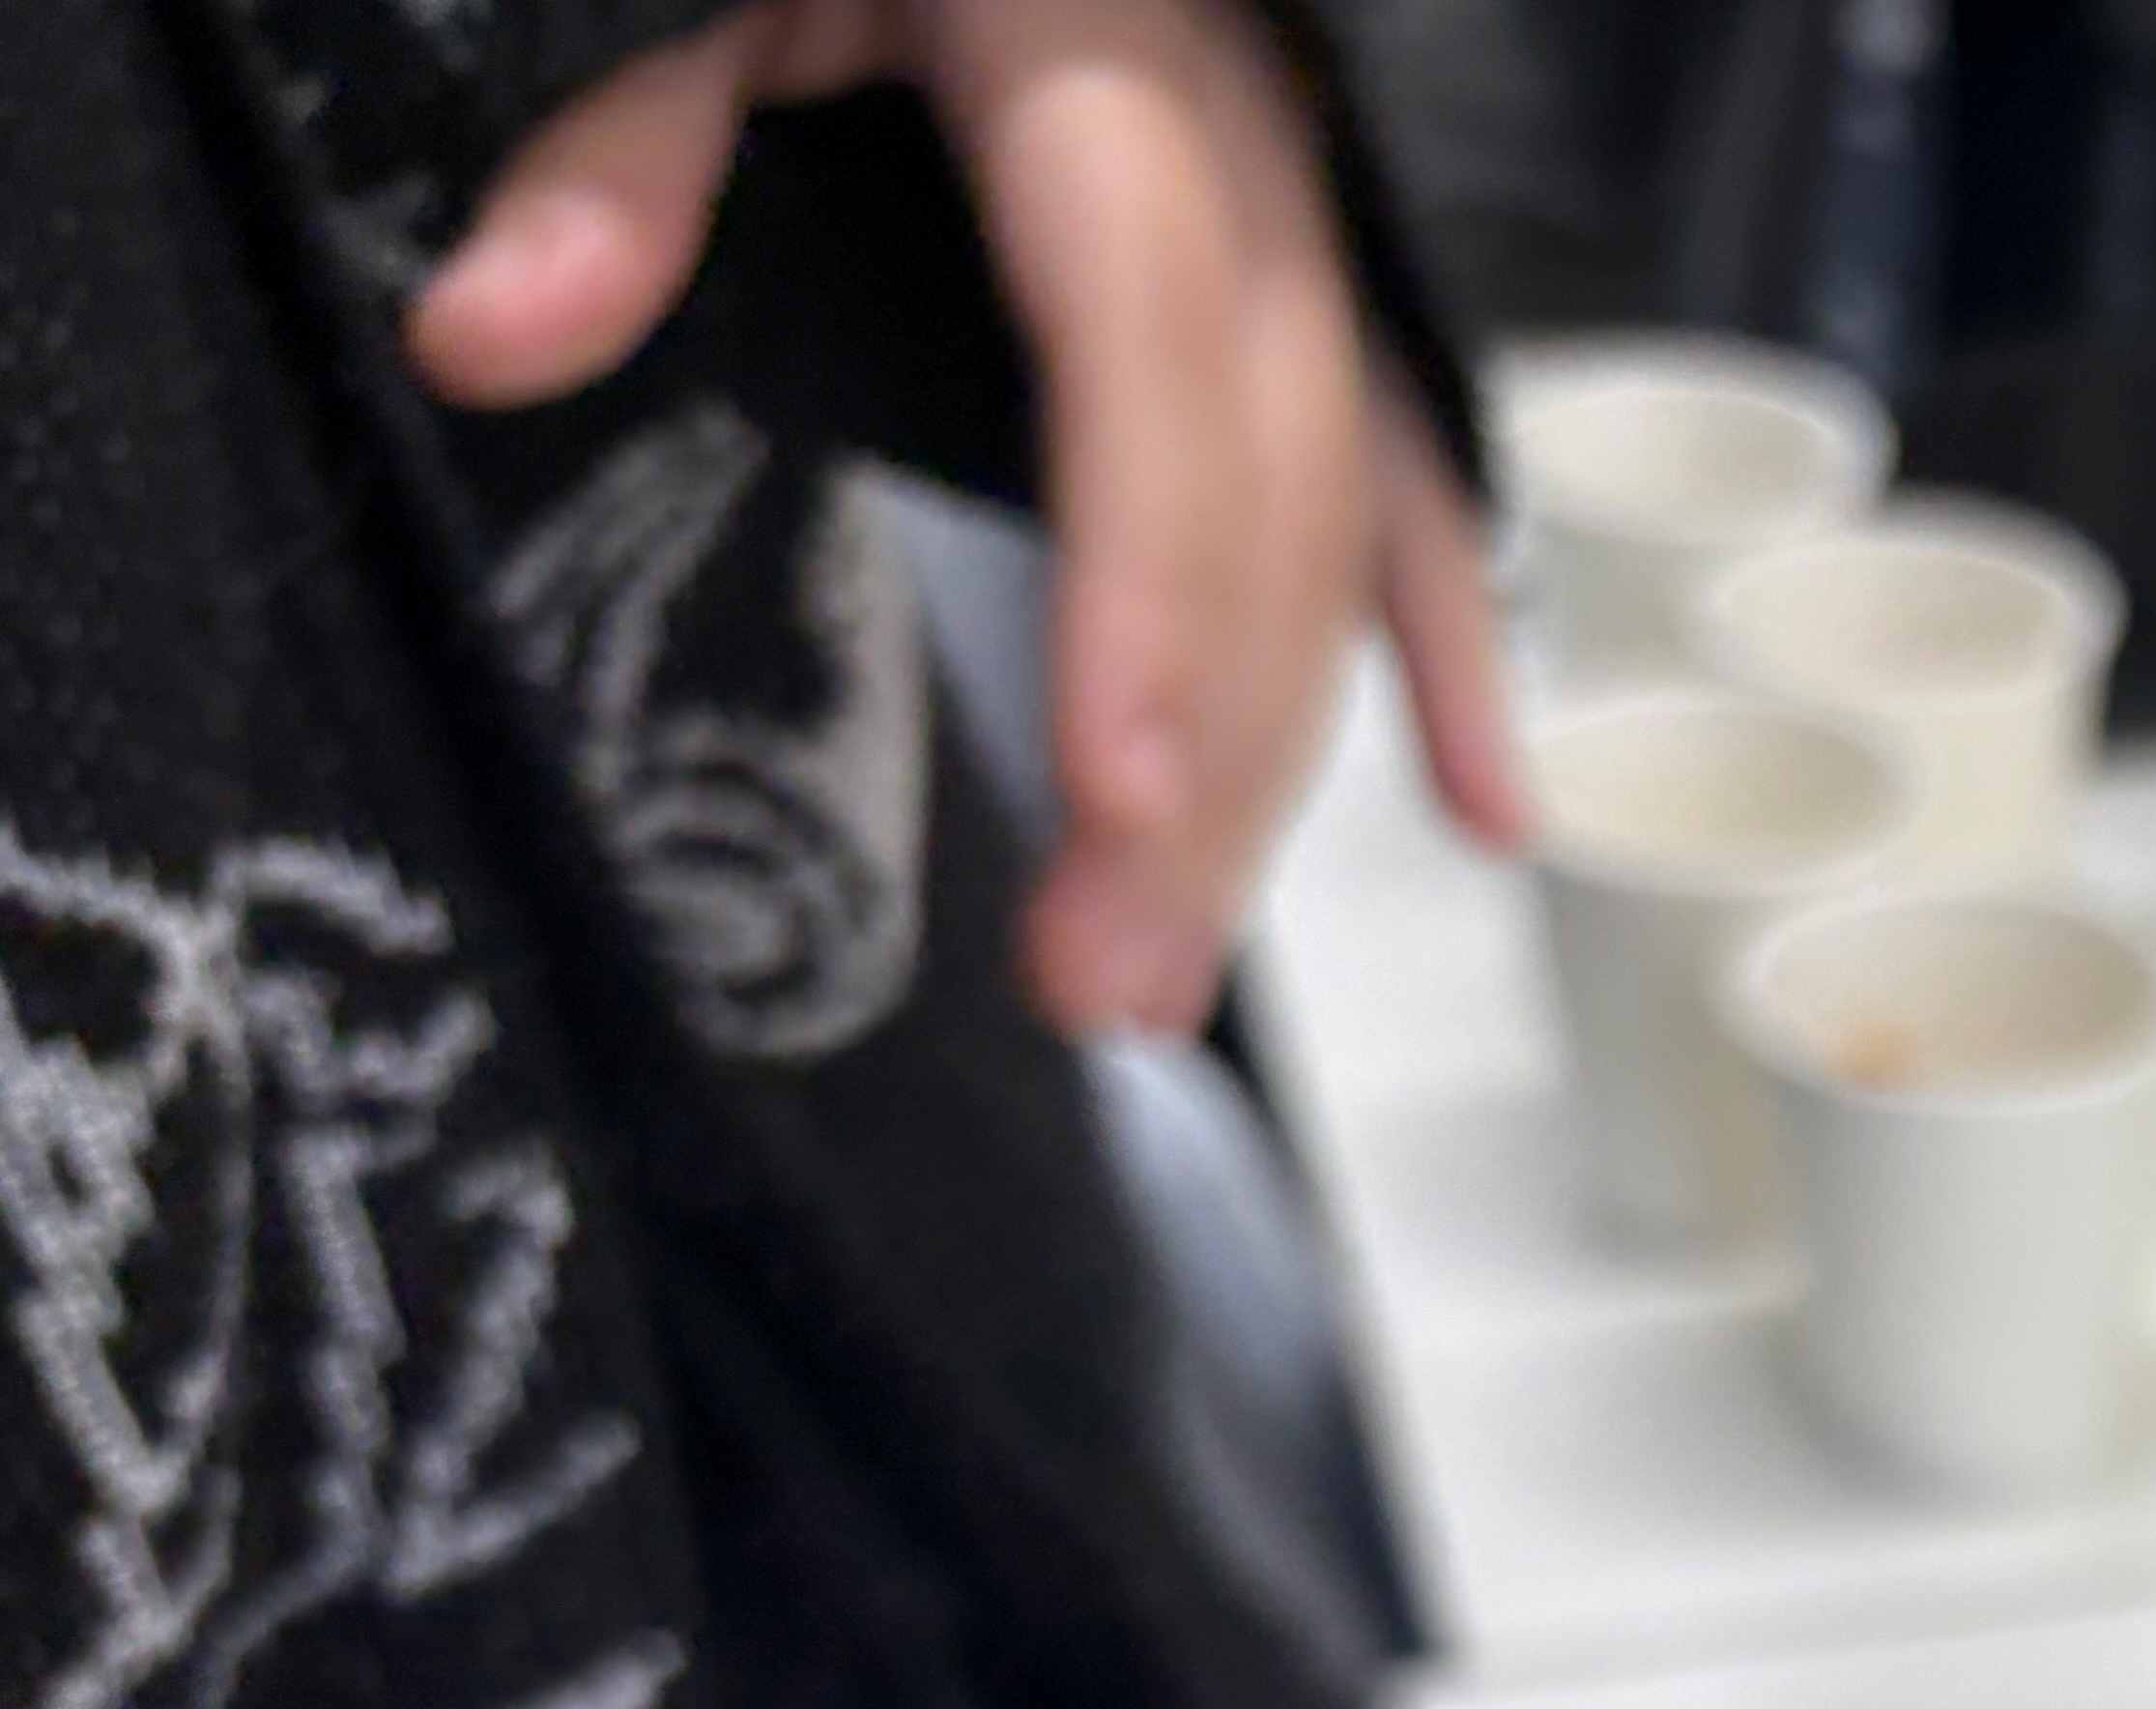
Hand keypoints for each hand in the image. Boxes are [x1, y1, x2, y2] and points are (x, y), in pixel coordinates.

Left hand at [404, 0, 1525, 1038]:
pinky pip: (1417, 485)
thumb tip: (484, 340)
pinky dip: (1449, 652)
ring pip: (1338, 537)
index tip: (1117, 787)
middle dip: (1204, 765)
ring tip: (1155, 965)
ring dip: (1276, 771)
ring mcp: (1316, 243)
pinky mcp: (1336, 288)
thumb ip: (623, 147)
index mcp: (1112, 81)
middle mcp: (1256, 182)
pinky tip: (1480, 818)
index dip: (1146, 585)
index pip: (1146, 363)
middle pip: (1263, 505)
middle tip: (1096, 980)